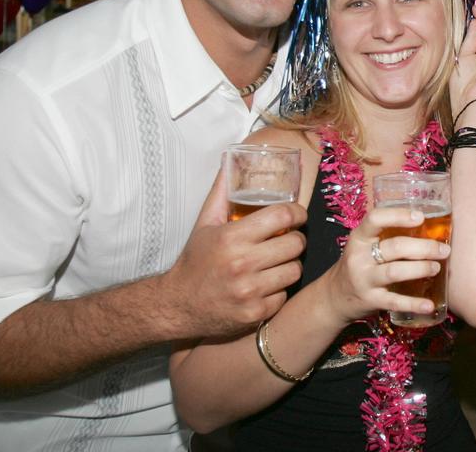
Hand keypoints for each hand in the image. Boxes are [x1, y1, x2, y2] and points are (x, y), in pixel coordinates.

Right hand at [160, 172, 306, 338]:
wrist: (178, 305)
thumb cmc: (195, 261)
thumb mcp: (205, 224)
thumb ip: (221, 192)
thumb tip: (230, 161)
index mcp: (231, 238)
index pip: (283, 216)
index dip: (297, 213)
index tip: (297, 215)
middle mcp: (242, 264)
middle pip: (296, 244)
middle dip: (295, 239)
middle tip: (287, 240)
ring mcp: (250, 291)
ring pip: (295, 270)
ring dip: (290, 265)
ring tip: (276, 263)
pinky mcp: (255, 313)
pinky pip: (285, 295)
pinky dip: (279, 290)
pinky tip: (265, 285)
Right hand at [324, 205, 449, 324]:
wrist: (334, 297)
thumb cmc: (359, 264)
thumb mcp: (365, 245)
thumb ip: (387, 235)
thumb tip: (429, 225)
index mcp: (359, 238)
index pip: (375, 219)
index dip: (398, 216)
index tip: (421, 217)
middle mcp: (359, 257)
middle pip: (394, 247)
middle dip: (423, 247)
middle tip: (444, 249)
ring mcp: (364, 280)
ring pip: (395, 272)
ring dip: (420, 269)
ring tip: (437, 268)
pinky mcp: (370, 300)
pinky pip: (395, 302)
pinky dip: (414, 304)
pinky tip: (429, 305)